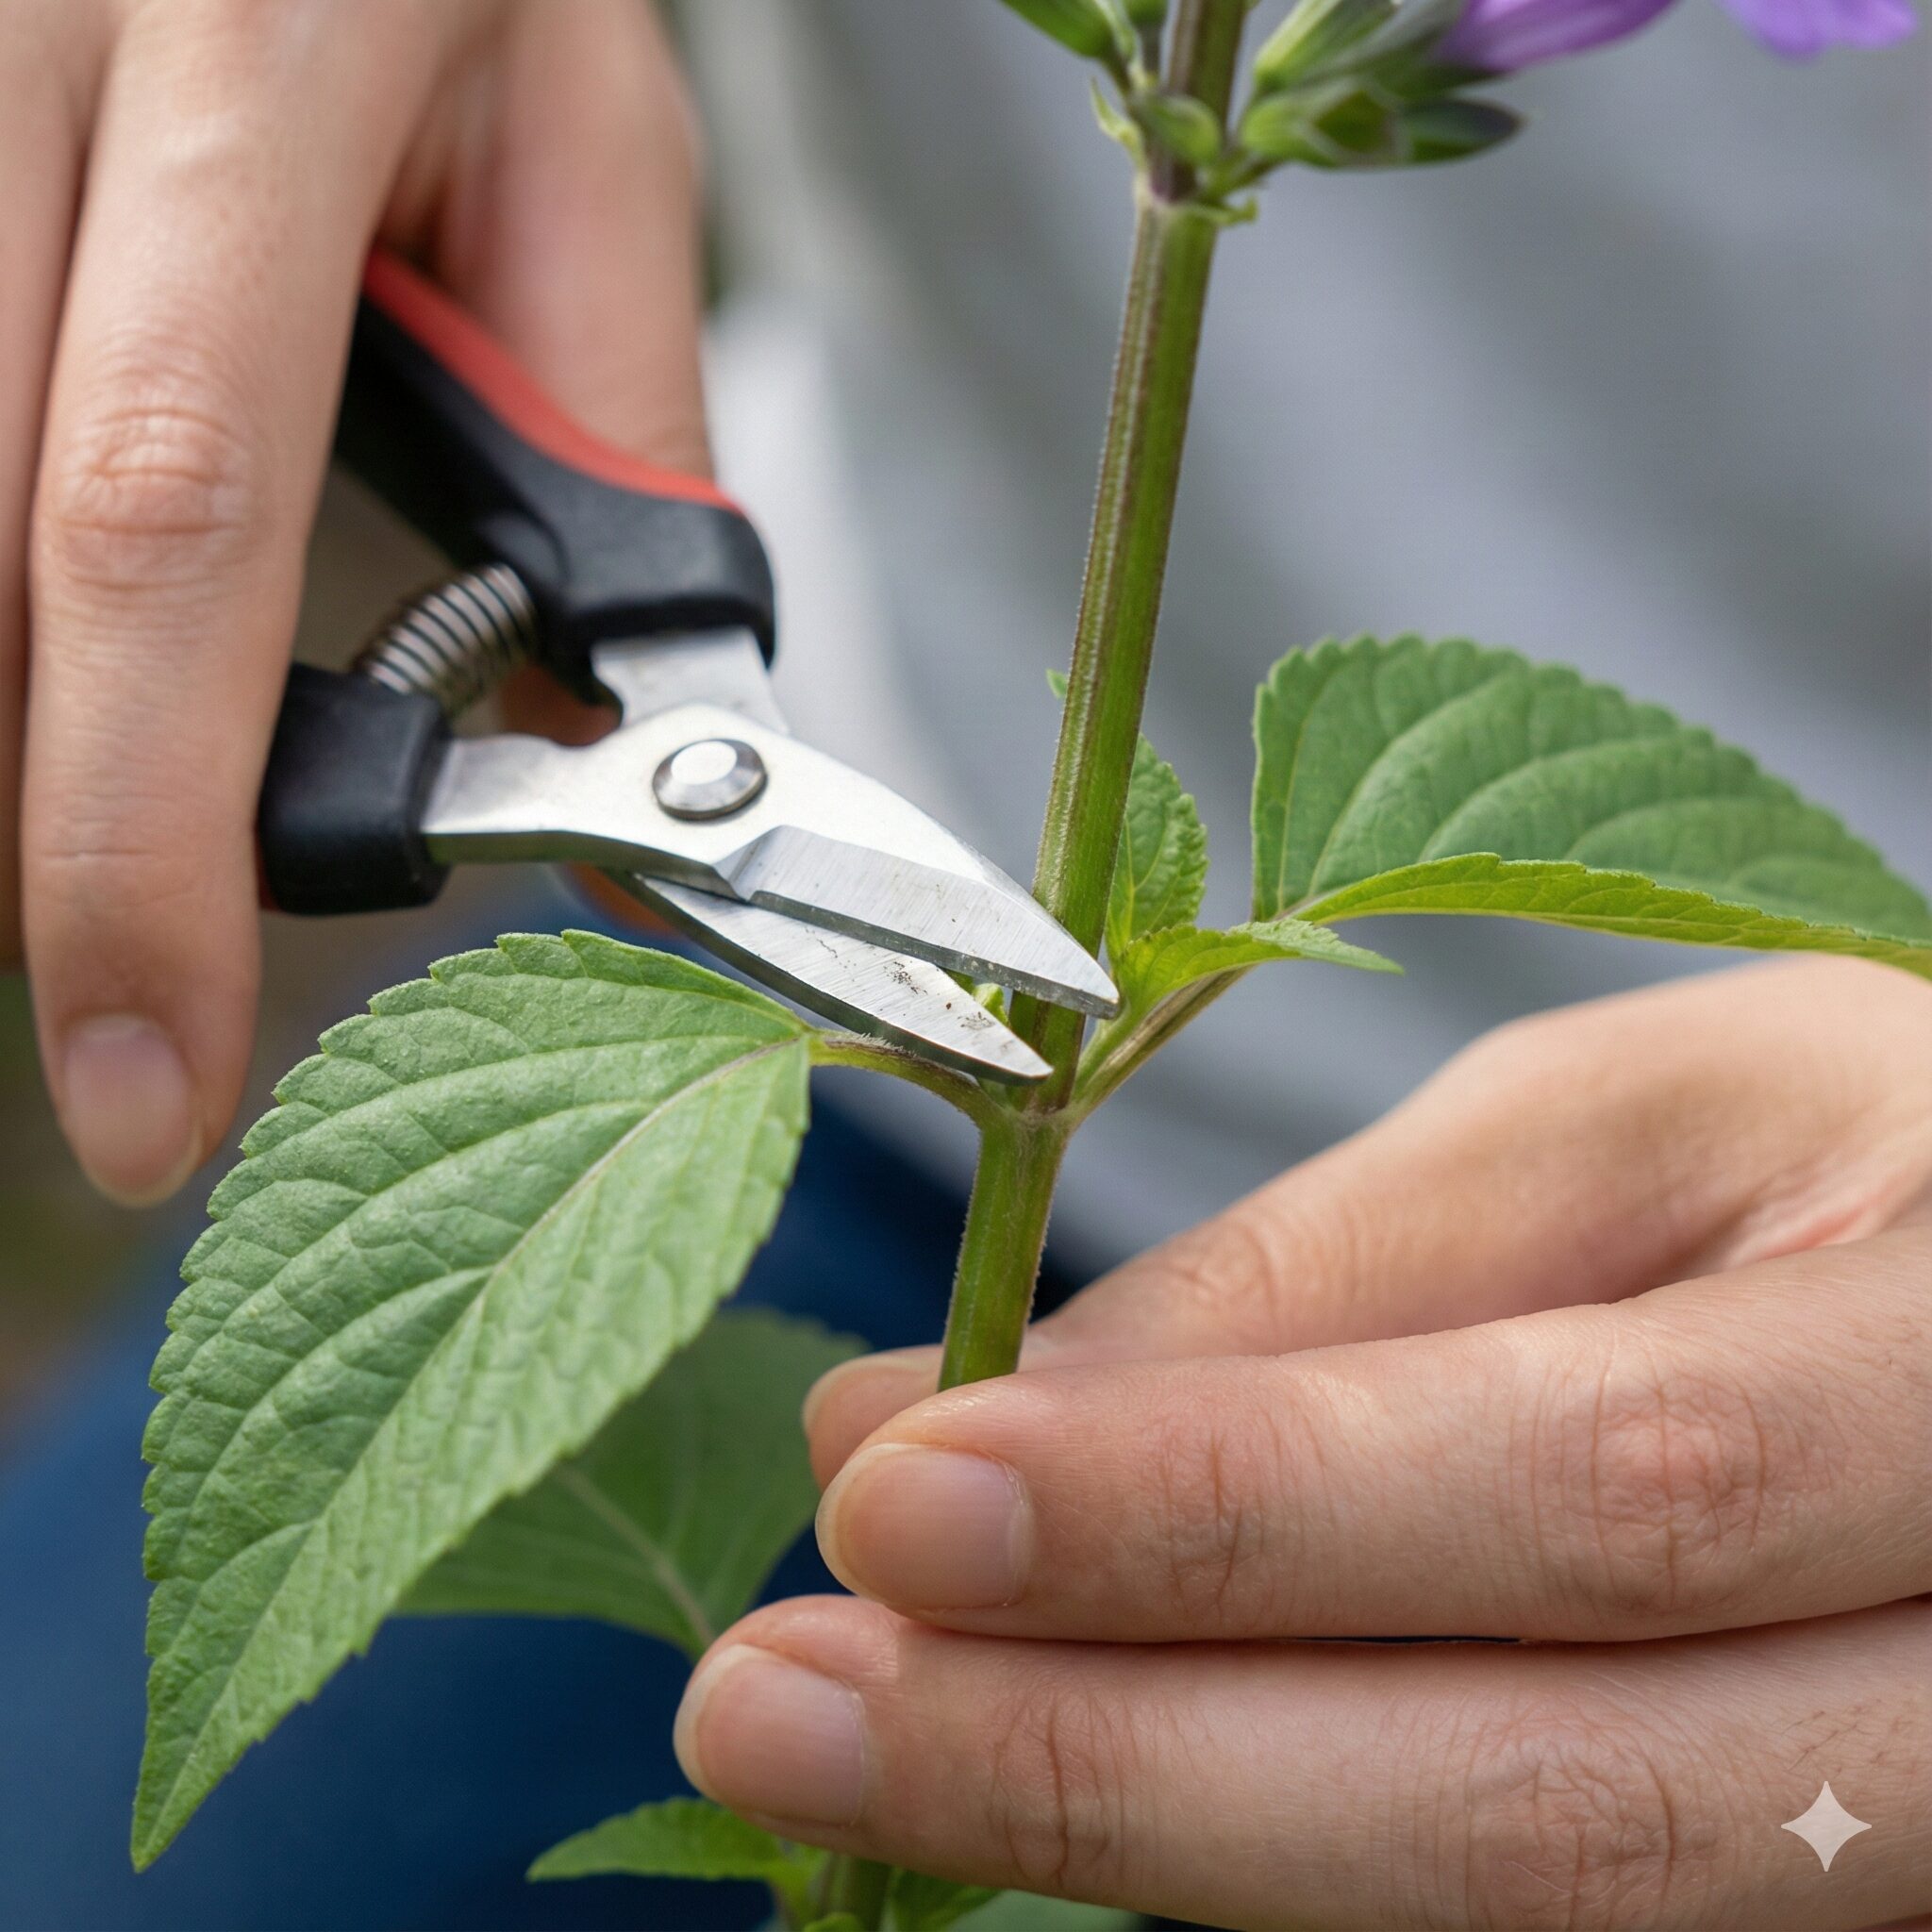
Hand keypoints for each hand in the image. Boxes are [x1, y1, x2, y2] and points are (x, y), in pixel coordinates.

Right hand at [6, 0, 704, 1202]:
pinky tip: (54, 642)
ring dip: (0, 741)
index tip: (153, 1079)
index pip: (160, 521)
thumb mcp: (595, 151)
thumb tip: (608, 766)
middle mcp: (12, 47)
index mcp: (259, 59)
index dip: (137, 846)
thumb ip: (612, 452)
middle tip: (132, 993)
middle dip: (42, 835)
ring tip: (113, 801)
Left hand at [675, 958, 1931, 1930]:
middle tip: (785, 1705)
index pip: (1592, 1488)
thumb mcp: (1634, 1122)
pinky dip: (1281, 1862)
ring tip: (868, 1746)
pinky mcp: (1843, 1899)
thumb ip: (1333, 1275)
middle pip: (1562, 1808)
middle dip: (1122, 1767)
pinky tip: (1083, 1770)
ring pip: (1540, 1914)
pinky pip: (1546, 1923)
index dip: (1224, 1514)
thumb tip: (981, 1403)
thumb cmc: (1867, 1144)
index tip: (901, 1493)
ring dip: (1160, 1837)